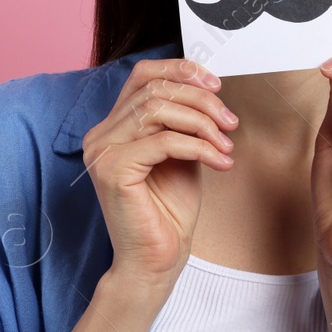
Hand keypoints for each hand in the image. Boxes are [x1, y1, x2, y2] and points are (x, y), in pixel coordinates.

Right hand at [82, 57, 237, 293]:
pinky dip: (199, 147)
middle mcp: (100, 135)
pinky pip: (164, 141)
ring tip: (226, 145)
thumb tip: (206, 88)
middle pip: (155, 90)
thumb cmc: (167, 213)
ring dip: (203, 123)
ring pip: (158, 110)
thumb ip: (183, 122)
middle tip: (230, 123)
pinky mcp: (112, 169)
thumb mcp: (181, 154)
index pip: (142, 76)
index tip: (216, 85)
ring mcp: (102, 151)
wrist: (156, 261)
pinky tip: (220, 161)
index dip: (180, 70)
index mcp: (113, 127)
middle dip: (202, 101)